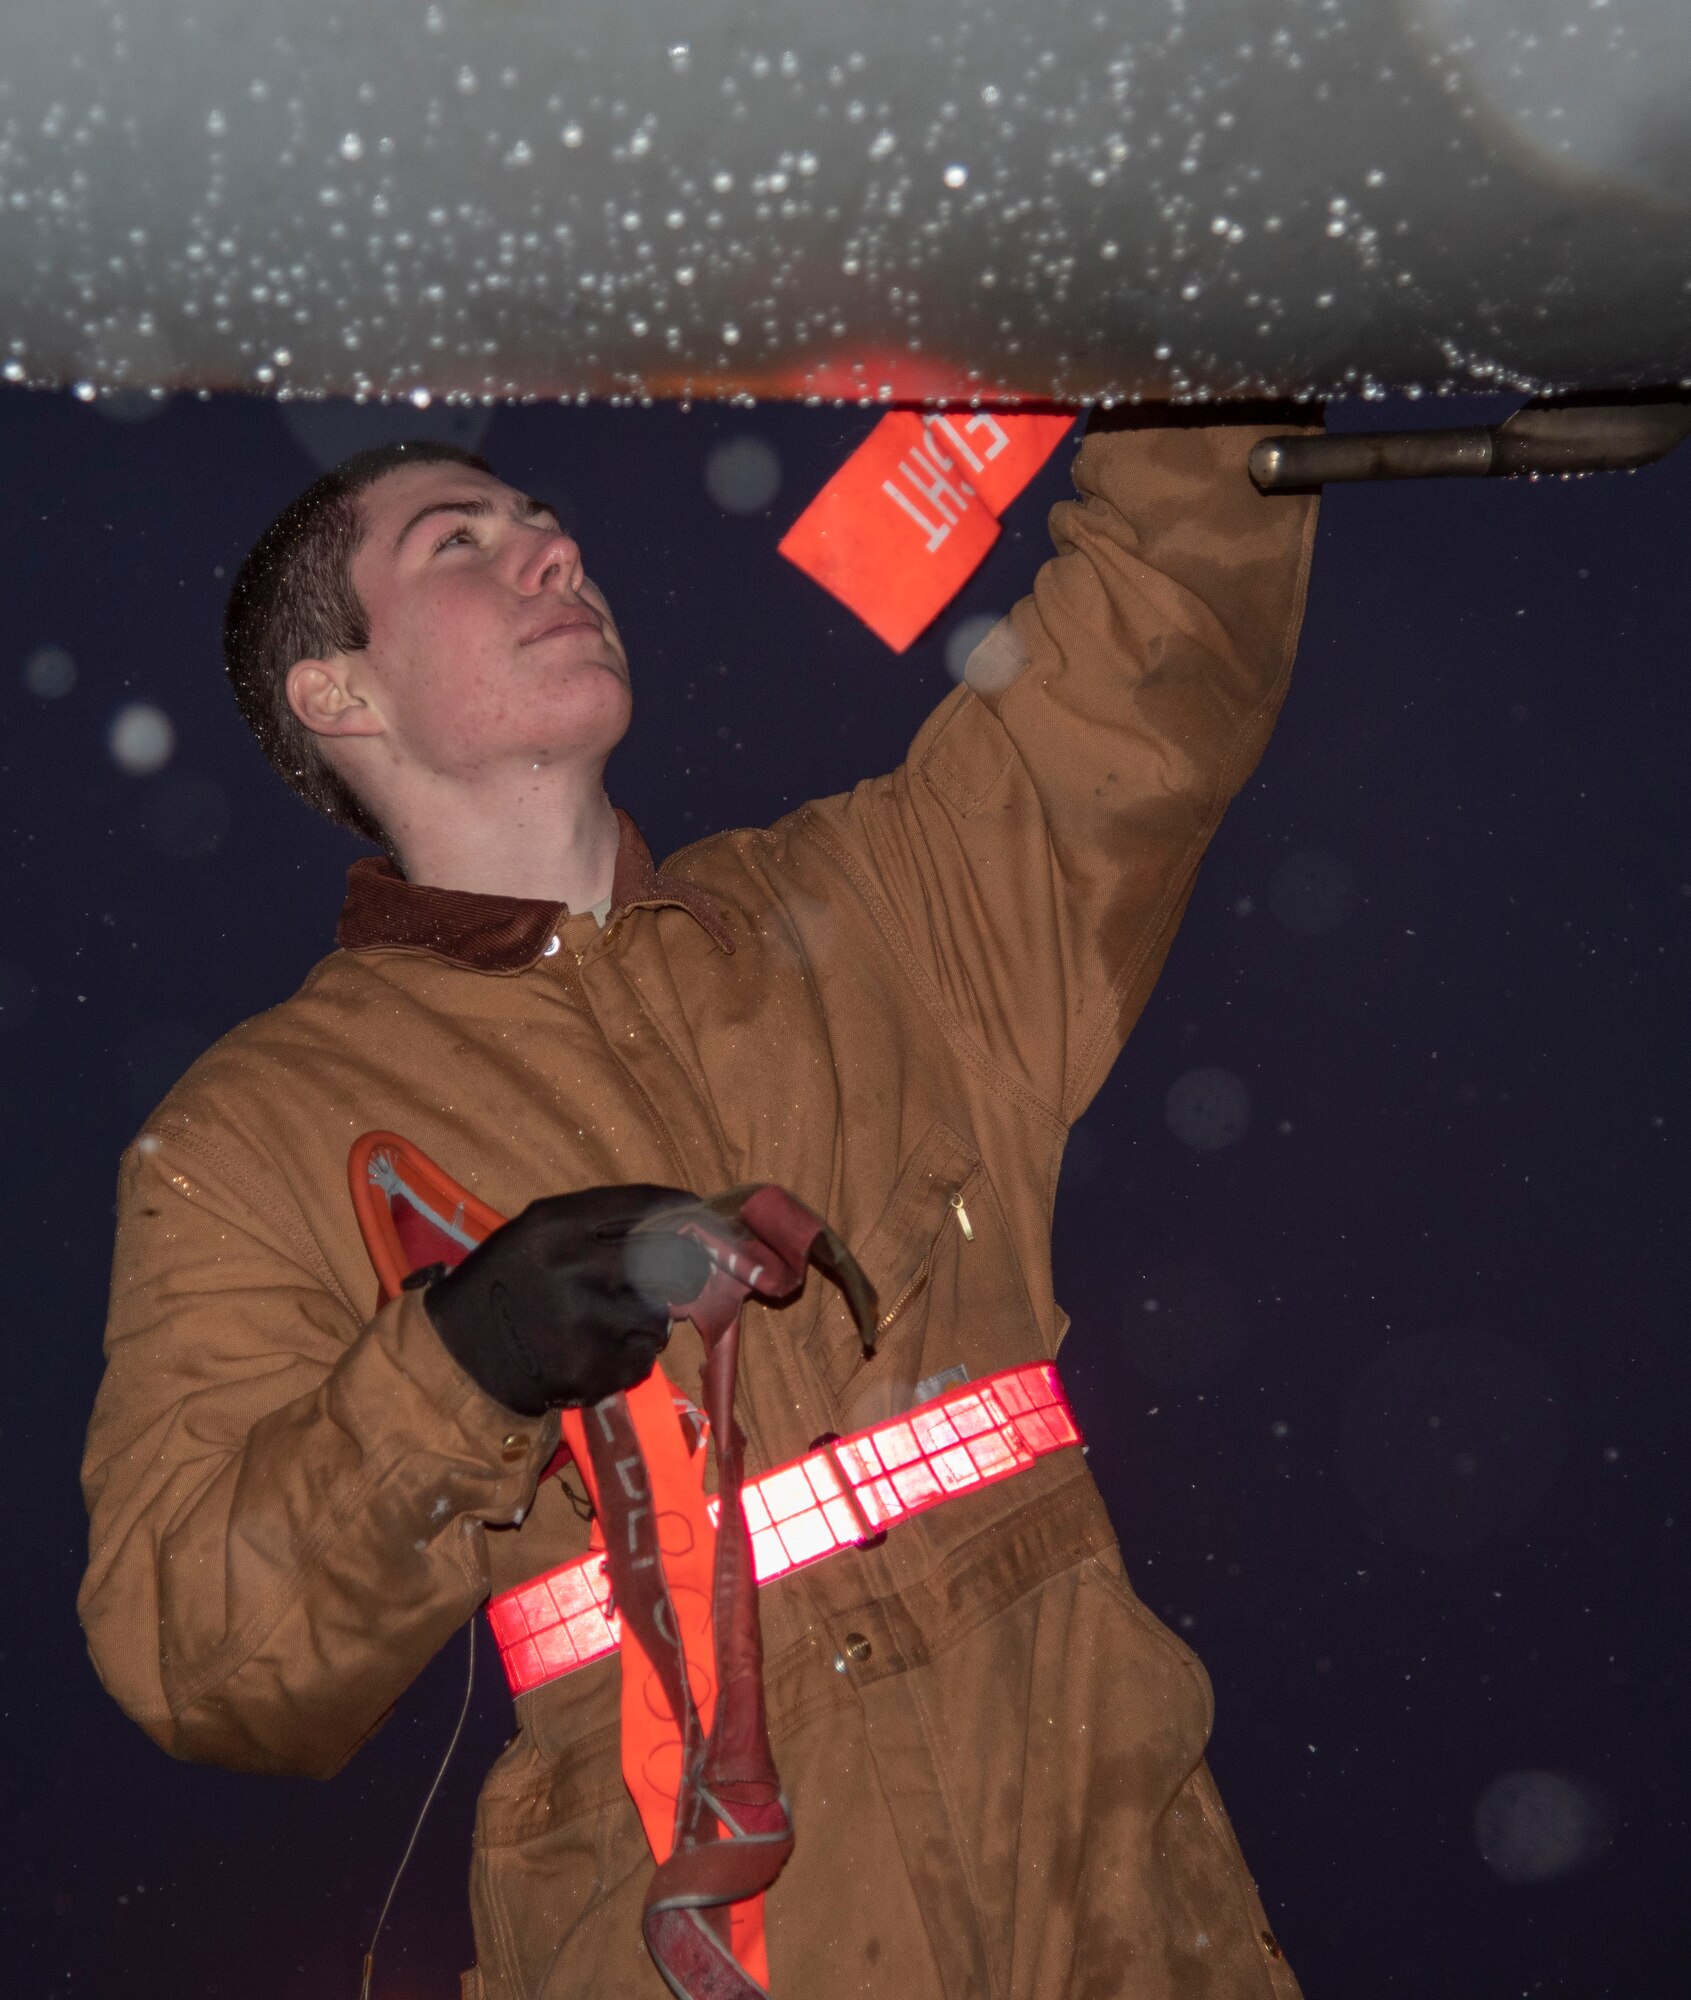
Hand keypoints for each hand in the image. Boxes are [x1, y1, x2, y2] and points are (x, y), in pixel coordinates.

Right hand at [420, 1184, 712, 1415]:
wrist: (454, 1362)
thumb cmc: (498, 1291)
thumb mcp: (533, 1237)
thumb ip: (594, 1227)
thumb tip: (673, 1222)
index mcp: (557, 1223)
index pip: (648, 1206)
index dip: (686, 1213)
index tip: (703, 1221)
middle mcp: (574, 1265)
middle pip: (669, 1260)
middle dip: (678, 1274)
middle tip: (670, 1285)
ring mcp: (583, 1320)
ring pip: (658, 1316)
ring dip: (645, 1325)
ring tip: (606, 1330)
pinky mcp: (589, 1368)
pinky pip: (640, 1361)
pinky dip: (627, 1362)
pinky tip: (594, 1358)